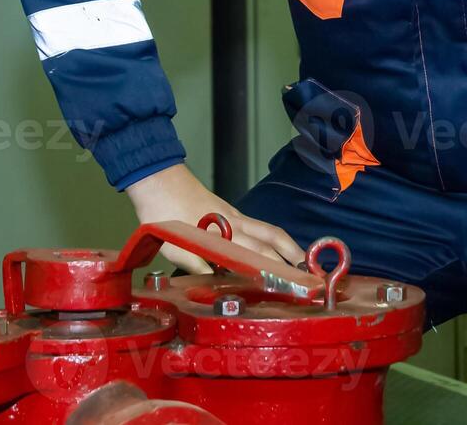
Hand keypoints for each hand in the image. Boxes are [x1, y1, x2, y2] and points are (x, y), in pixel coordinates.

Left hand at [126, 163, 304, 273]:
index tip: (290, 283)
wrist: (160, 183)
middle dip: (290, 259)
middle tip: (306, 276)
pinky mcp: (230, 211)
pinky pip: (258, 225)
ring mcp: (234, 215)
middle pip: (270, 242)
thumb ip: (200, 267)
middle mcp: (235, 224)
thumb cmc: (164, 217)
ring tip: (301, 260)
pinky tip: (274, 245)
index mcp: (223, 234)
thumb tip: (220, 283)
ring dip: (287, 245)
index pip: (257, 255)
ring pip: (268, 230)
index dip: (276, 269)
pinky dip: (273, 236)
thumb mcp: (175, 249)